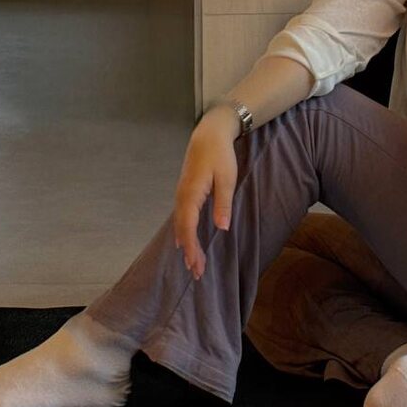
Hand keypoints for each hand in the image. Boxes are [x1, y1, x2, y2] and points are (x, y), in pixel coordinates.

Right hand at [171, 112, 237, 279]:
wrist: (209, 134)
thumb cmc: (220, 155)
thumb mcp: (227, 178)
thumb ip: (222, 203)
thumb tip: (221, 228)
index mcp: (191, 194)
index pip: (188, 227)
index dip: (192, 248)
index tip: (196, 265)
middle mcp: (181, 196)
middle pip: (182, 229)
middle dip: (189, 252)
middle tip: (196, 272)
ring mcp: (181, 194)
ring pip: (180, 224)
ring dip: (186, 244)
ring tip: (192, 262)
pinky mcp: (184, 192)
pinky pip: (180, 217)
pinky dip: (183, 232)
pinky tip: (185, 241)